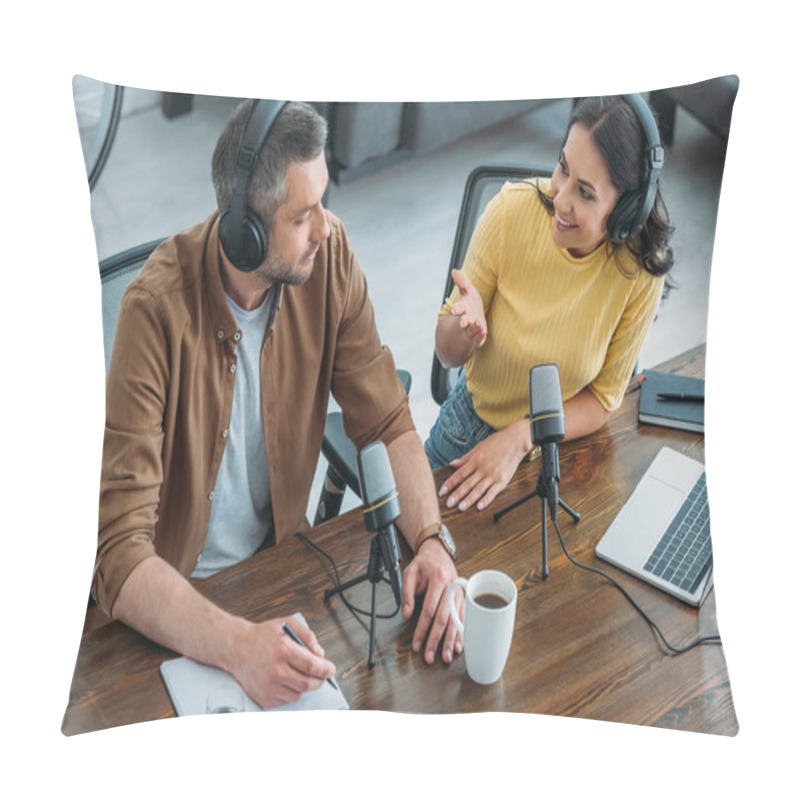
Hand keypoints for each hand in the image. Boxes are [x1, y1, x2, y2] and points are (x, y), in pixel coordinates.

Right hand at [228, 617, 336, 708]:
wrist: (236, 647)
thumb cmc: (262, 636)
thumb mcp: (286, 624)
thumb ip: (307, 635)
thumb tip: (320, 653)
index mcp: (284, 650)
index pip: (313, 666)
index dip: (326, 670)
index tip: (331, 670)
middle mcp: (276, 670)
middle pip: (308, 684)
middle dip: (319, 680)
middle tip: (321, 675)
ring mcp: (269, 686)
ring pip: (298, 694)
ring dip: (304, 686)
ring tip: (298, 673)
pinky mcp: (263, 697)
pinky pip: (286, 700)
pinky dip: (290, 692)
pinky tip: (285, 680)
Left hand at [401, 539, 461, 664]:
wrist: (437, 552)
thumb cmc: (423, 564)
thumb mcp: (409, 573)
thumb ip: (407, 594)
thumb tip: (406, 614)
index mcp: (439, 579)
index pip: (429, 610)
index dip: (422, 628)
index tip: (417, 643)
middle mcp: (452, 587)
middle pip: (444, 618)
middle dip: (436, 639)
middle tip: (430, 656)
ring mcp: (459, 593)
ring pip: (456, 620)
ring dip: (451, 640)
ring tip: (446, 656)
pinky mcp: (462, 598)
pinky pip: (463, 617)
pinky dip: (461, 632)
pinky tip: (459, 645)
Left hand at [439, 421, 529, 511]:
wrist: (516, 441)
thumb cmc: (498, 442)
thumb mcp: (479, 447)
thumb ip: (466, 458)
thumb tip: (452, 464)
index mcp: (476, 460)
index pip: (460, 474)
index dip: (450, 484)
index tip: (442, 491)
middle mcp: (483, 469)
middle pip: (467, 484)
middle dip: (457, 495)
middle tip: (449, 504)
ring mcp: (493, 475)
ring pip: (478, 490)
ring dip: (469, 500)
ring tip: (461, 508)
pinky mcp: (503, 480)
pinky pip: (493, 492)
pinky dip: (486, 500)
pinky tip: (480, 506)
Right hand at [450, 269, 486, 347]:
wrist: (472, 323)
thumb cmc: (470, 304)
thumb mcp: (467, 292)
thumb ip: (462, 282)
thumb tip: (455, 270)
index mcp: (463, 309)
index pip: (458, 308)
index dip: (457, 309)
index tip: (455, 310)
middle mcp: (466, 320)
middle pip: (463, 321)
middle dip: (463, 321)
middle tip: (463, 322)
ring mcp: (471, 330)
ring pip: (471, 330)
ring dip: (474, 327)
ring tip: (479, 323)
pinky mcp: (477, 337)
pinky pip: (478, 338)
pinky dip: (480, 336)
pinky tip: (484, 332)